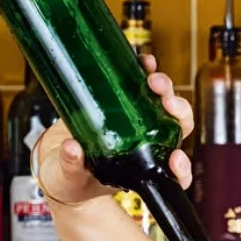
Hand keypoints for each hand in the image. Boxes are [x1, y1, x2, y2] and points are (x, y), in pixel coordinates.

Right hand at [34, 53, 195, 209]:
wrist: (58, 161)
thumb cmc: (72, 179)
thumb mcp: (69, 179)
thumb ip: (71, 167)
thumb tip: (71, 148)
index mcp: (143, 171)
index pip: (174, 174)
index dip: (182, 168)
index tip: (175, 158)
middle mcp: (148, 146)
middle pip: (178, 128)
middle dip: (179, 111)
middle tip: (165, 102)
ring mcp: (138, 122)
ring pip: (165, 103)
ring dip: (165, 88)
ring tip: (151, 77)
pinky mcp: (124, 102)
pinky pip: (142, 84)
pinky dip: (146, 70)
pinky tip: (142, 61)